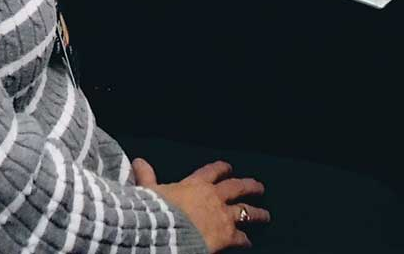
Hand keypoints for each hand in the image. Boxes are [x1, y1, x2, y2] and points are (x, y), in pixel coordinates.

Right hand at [134, 158, 269, 251]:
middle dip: (249, 186)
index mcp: (196, 184)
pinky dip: (245, 240)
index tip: (228, 167)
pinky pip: (240, 237)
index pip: (212, 172)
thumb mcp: (150, 191)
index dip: (221, 169)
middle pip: (237, 188)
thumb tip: (138, 161)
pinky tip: (249, 242)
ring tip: (265, 215)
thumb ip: (147, 177)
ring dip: (257, 213)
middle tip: (259, 187)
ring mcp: (223, 215)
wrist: (167, 230)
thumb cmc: (158, 210)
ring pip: (246, 211)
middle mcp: (214, 197)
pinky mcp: (227, 235)